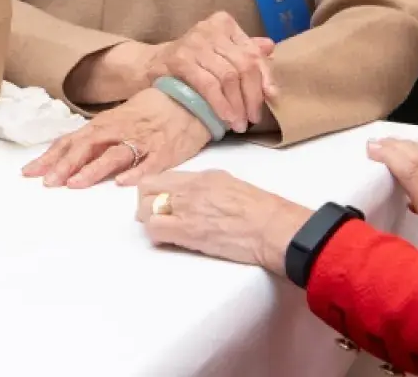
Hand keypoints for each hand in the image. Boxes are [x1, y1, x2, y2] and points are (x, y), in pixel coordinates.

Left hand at [24, 88, 210, 188]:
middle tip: (48, 183)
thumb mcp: (118, 119)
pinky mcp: (164, 152)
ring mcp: (142, 141)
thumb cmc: (151, 111)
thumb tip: (69, 153)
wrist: (189, 98)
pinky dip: (134, 173)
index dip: (51, 157)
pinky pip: (148, 164)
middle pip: (87, 147)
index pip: (72, 141)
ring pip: (114, 155)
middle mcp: (119, 131)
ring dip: (93, 170)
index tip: (29, 172)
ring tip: (76, 184)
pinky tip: (122, 183)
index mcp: (105, 124)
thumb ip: (96, 137)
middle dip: (65, 165)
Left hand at [137, 171, 312, 274]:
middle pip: (146, 189)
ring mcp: (186, 208)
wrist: (272, 227)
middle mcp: (189, 188)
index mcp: (202, 177)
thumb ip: (206, 187)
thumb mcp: (231, 185)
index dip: (153, 190)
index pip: (161, 177)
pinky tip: (171, 240)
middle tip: (155, 216)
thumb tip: (191, 195)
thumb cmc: (261, 210)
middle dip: (145, 204)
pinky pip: (156, 230)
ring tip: (164, 230)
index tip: (156, 201)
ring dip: (149, 221)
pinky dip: (157, 236)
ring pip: (145, 210)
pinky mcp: (188, 232)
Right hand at [153, 12, 278, 133]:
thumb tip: (270, 47)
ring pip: (228, 76)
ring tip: (239, 123)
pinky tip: (224, 118)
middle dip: (252, 96)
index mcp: (224, 24)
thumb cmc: (193, 61)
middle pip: (243, 65)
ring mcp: (193, 43)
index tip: (271, 98)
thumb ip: (244, 51)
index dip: (265, 77)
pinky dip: (220, 104)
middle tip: (252, 118)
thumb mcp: (220, 53)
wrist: (151, 65)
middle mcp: (209, 29)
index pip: (252, 52)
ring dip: (237, 105)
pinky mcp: (179, 60)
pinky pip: (208, 85)